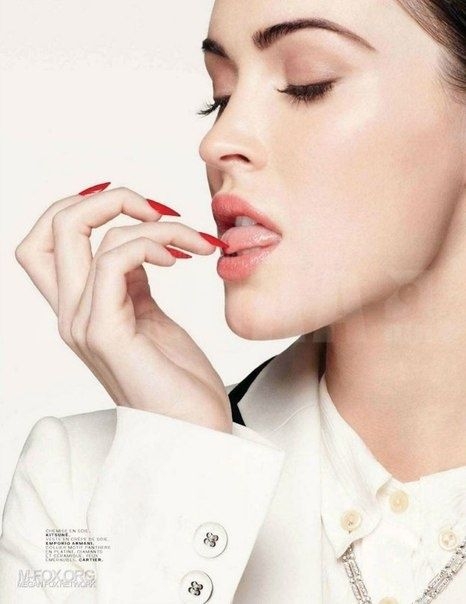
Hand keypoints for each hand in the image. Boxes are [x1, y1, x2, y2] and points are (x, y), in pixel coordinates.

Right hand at [15, 184, 232, 432]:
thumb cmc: (179, 379)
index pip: (48, 242)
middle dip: (105, 199)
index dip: (81, 209)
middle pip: (49, 229)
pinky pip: (112, 262)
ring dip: (149, 222)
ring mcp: (83, 325)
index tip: (138, 210)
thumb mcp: (151, 316)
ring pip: (80, 234)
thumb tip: (138, 244)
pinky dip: (149, 243)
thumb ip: (134, 282)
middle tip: (156, 209)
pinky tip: (180, 258)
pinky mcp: (106, 335)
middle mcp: (72, 315)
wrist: (196, 430)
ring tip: (192, 242)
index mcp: (82, 308)